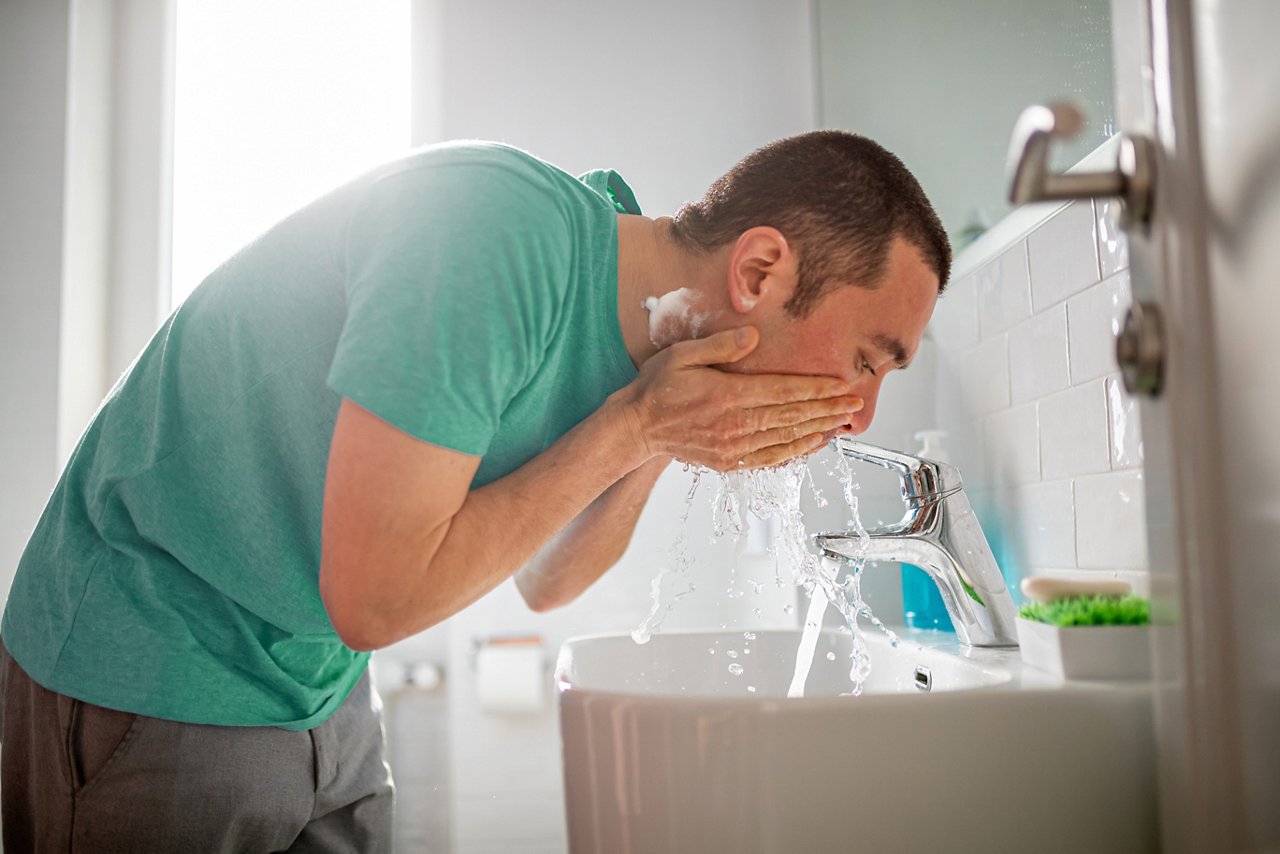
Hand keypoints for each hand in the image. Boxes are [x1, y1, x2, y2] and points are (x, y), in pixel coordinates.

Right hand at [610, 326, 862, 470]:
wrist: (637, 427)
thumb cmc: (658, 386)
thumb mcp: (682, 354)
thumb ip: (720, 346)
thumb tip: (753, 337)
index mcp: (727, 396)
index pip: (783, 391)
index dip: (816, 388)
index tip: (842, 385)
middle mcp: (734, 425)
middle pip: (791, 415)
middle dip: (827, 408)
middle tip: (855, 403)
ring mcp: (732, 447)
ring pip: (785, 438)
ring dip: (818, 429)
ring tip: (843, 421)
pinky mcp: (728, 462)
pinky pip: (770, 457)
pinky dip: (795, 450)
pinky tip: (813, 442)